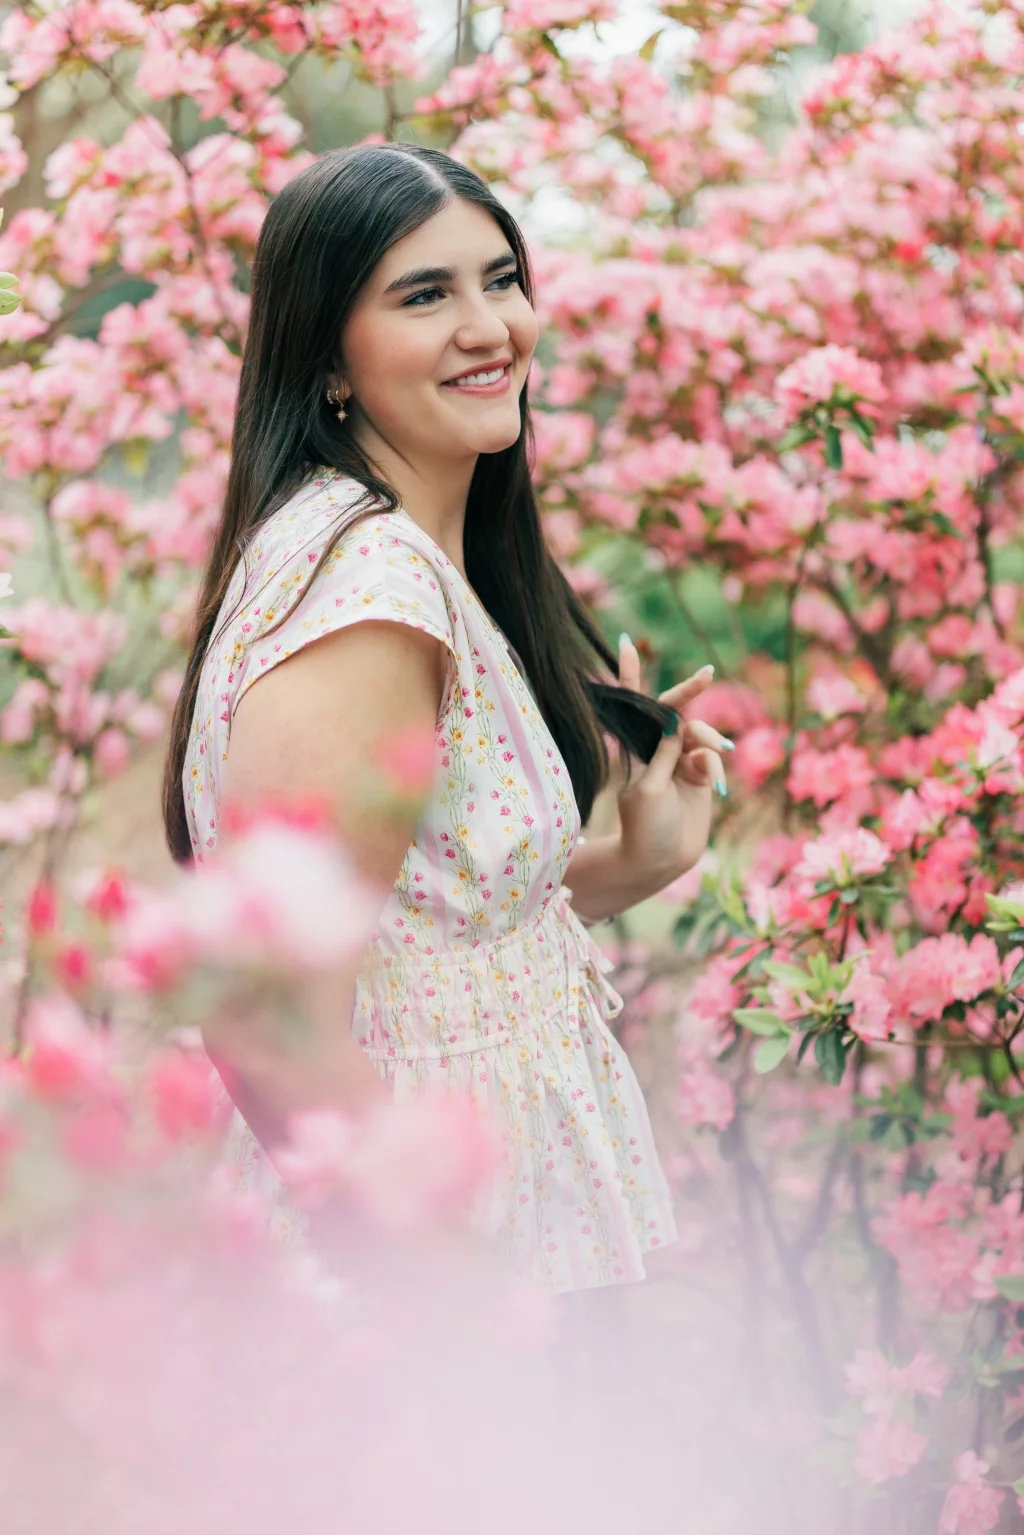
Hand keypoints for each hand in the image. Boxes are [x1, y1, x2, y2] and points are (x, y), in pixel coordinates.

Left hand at [615, 635, 729, 888]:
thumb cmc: (644, 826)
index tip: (627, 641)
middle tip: (706, 674)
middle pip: (674, 712)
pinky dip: (714, 765)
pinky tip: (713, 785)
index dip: (630, 673)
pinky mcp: (701, 777)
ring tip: (709, 763)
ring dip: (706, 742)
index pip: (632, 704)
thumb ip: (666, 753)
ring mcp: (680, 763)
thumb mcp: (650, 787)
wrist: (661, 861)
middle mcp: (657, 751)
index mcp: (634, 749)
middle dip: (690, 693)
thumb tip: (676, 720)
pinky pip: (711, 757)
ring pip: (699, 735)